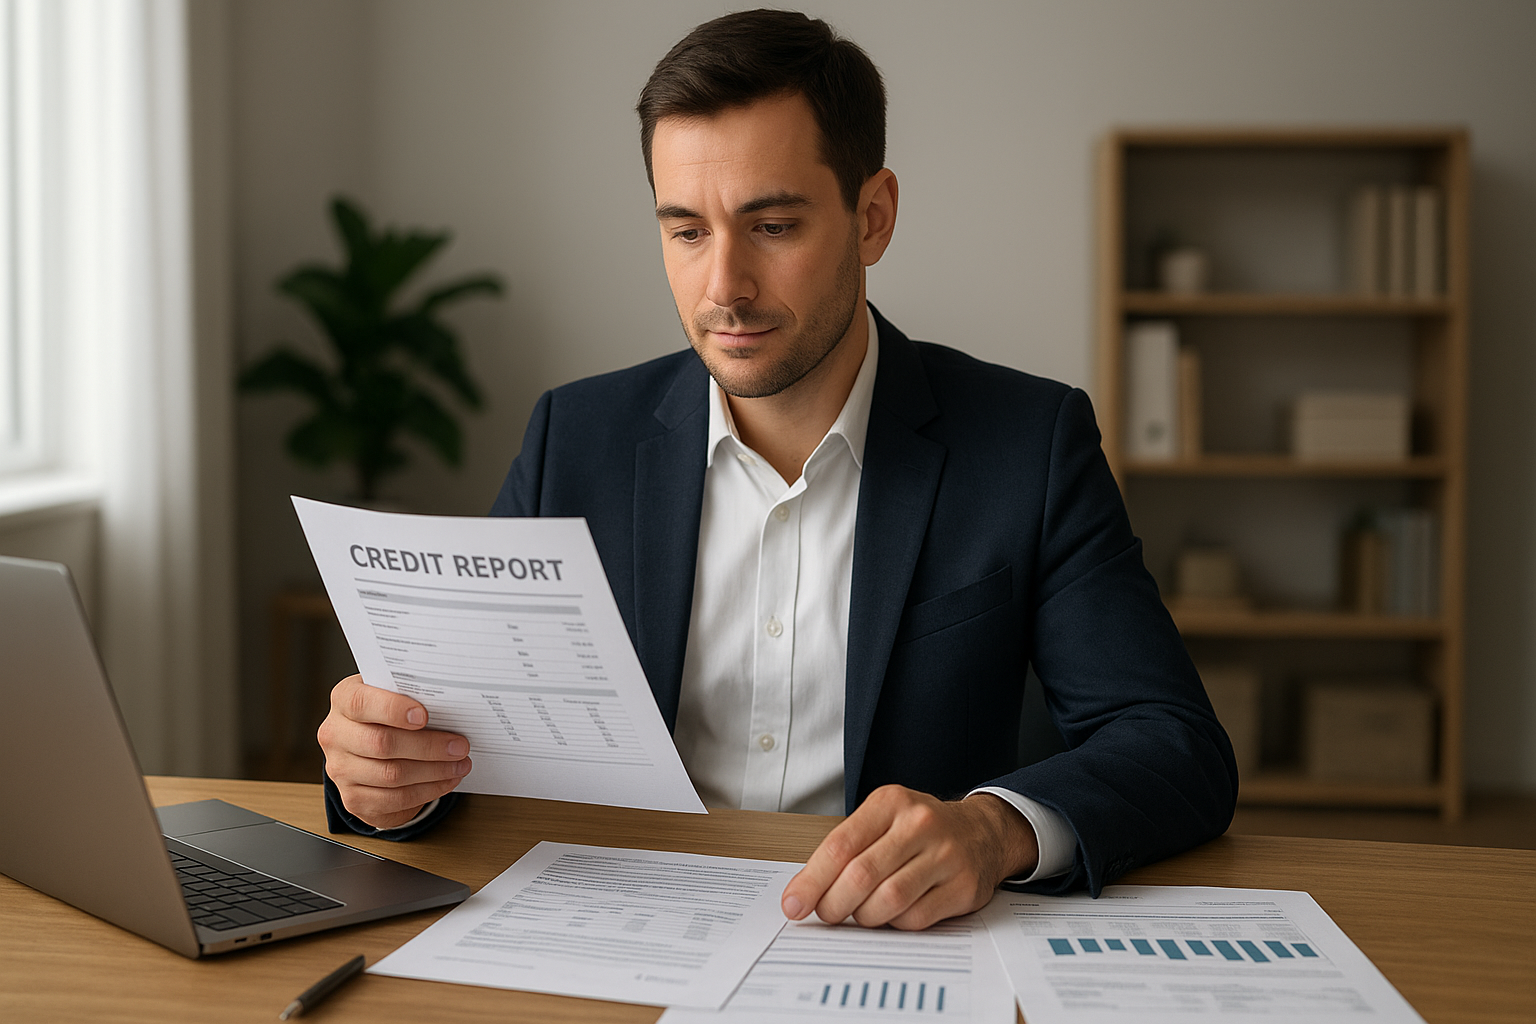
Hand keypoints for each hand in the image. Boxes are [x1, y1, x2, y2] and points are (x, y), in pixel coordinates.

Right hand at [317, 674, 471, 829]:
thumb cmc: (389, 714)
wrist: (370, 748)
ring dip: (434, 771)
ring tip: (460, 764)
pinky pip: (395, 799)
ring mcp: (340, 770)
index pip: (361, 703)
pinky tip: (446, 780)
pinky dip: (427, 791)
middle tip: (459, 746)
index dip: (393, 709)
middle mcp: (335, 735)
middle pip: (382, 743)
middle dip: (428, 746)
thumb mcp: (395, 695)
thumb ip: (412, 695)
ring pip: (391, 775)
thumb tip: (451, 703)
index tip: (424, 716)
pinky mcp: (353, 798)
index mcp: (344, 700)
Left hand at [781, 785, 1038, 929]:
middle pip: (861, 875)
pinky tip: (894, 913)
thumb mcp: (883, 820)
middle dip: (834, 904)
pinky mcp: (963, 887)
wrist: (982, 833)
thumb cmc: (920, 831)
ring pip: (888, 900)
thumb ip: (846, 849)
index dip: (811, 881)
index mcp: (890, 802)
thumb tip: (803, 892)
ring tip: (861, 912)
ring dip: (864, 916)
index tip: (794, 904)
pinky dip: (895, 923)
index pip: (840, 845)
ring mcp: (945, 855)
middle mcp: (919, 824)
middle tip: (827, 914)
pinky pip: (915, 918)